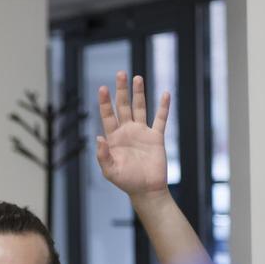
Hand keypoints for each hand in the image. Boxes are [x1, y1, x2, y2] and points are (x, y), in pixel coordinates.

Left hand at [96, 71, 169, 198]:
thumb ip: (103, 155)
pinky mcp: (156, 137)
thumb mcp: (110, 171)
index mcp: (113, 137)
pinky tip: (165, 94)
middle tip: (120, 73)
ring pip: (140, 108)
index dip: (105, 102)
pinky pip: (160, 119)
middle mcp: (127, 131)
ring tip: (137, 77)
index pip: (107, 115)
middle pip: (123, 106)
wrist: (147, 190)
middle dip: (122, 90)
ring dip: (139, 93)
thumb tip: (99, 138)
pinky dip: (163, 107)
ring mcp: (142, 132)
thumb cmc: (126, 181)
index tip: (102, 88)